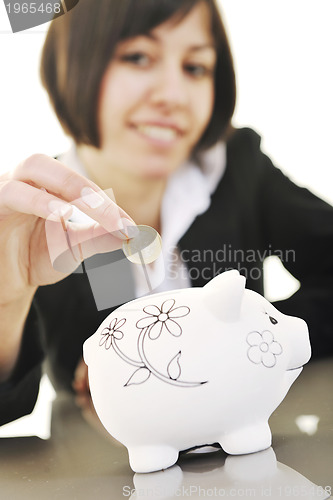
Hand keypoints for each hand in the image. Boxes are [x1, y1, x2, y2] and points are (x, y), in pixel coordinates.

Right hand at [0, 154, 134, 304]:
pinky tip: (62, 215)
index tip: (129, 227)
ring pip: (32, 167)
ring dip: (67, 187)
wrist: (4, 283)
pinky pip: (13, 194)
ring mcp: (4, 189)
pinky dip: (40, 201)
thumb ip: (98, 238)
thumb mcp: (71, 249)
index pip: (77, 183)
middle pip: (53, 164)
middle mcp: (23, 180)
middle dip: (87, 188)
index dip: (105, 202)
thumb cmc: (33, 259)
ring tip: (94, 210)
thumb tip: (132, 234)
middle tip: (115, 217)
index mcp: (44, 186)